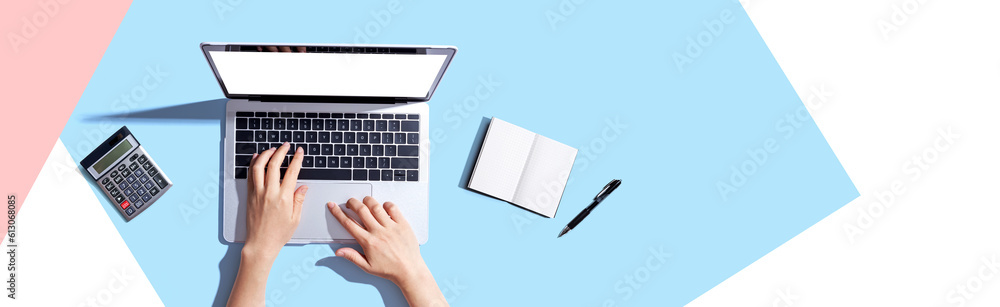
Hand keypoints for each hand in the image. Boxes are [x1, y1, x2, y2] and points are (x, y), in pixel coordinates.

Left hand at [244, 143, 307, 259]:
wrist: (261, 244)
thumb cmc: (278, 234)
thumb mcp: (295, 218)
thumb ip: (299, 200)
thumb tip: (302, 187)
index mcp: (284, 198)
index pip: (292, 172)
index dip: (296, 159)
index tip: (299, 152)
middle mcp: (269, 193)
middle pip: (274, 165)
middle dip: (281, 151)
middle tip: (286, 146)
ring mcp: (257, 193)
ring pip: (259, 167)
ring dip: (266, 155)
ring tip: (272, 149)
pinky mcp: (250, 196)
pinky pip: (250, 176)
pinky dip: (253, 165)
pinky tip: (256, 158)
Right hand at [328, 197, 447, 306]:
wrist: (409, 270)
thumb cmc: (389, 269)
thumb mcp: (367, 266)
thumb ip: (352, 256)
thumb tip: (338, 251)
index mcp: (368, 242)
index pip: (349, 223)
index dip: (338, 213)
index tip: (333, 206)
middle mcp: (379, 232)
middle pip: (361, 210)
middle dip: (352, 203)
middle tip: (350, 202)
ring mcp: (391, 227)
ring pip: (376, 207)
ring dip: (367, 201)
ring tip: (365, 201)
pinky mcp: (402, 225)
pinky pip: (393, 208)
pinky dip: (386, 204)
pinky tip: (383, 207)